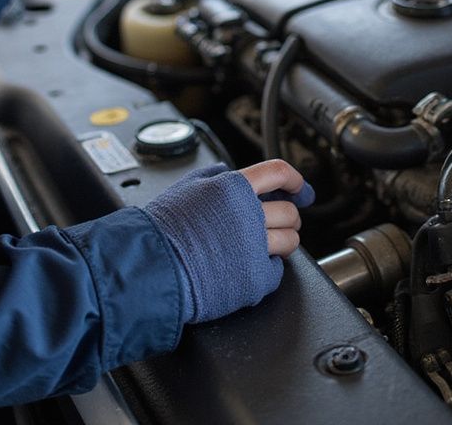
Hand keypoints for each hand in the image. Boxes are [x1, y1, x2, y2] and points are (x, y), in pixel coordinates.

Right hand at [144, 159, 310, 323]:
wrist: (151, 267)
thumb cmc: (163, 229)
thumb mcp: (188, 185)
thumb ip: (215, 175)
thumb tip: (230, 173)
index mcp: (234, 188)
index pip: (279, 173)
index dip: (295, 180)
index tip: (301, 190)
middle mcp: (248, 215)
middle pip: (289, 212)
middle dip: (287, 217)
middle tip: (277, 223)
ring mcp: (254, 247)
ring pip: (290, 241)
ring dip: (283, 243)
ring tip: (264, 246)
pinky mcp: (254, 278)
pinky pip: (276, 271)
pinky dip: (267, 269)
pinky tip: (247, 266)